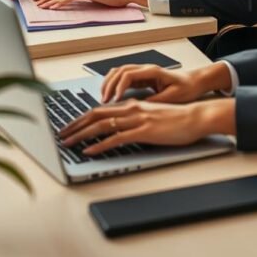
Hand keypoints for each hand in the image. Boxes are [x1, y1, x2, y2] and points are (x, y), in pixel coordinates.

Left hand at [58, 98, 235, 154]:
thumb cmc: (176, 120)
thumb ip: (134, 121)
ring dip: (81, 135)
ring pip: (102, 125)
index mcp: (132, 105)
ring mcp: (137, 119)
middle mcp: (131, 109)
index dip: (81, 118)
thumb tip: (119, 130)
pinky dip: (100, 145)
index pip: (100, 109)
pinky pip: (116, 138)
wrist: (195, 118)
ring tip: (68, 143)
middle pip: (95, 115)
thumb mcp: (151, 117)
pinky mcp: (143, 131)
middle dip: (75, 125)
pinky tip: (90, 151)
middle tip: (61, 135)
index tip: (69, 126)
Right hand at [100, 62, 230, 104]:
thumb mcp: (173, 97)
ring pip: (119, 73)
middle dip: (109, 85)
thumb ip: (156, 101)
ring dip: (109, 84)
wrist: (195, 82)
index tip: (115, 99)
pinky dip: (114, 86)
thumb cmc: (187, 88)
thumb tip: (140, 108)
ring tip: (103, 98)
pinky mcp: (142, 79)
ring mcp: (143, 73)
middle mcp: (146, 69)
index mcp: (153, 72)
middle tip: (103, 100)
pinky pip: (123, 79)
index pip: (129, 74)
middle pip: (120, 71)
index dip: (119, 86)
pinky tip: (111, 97)